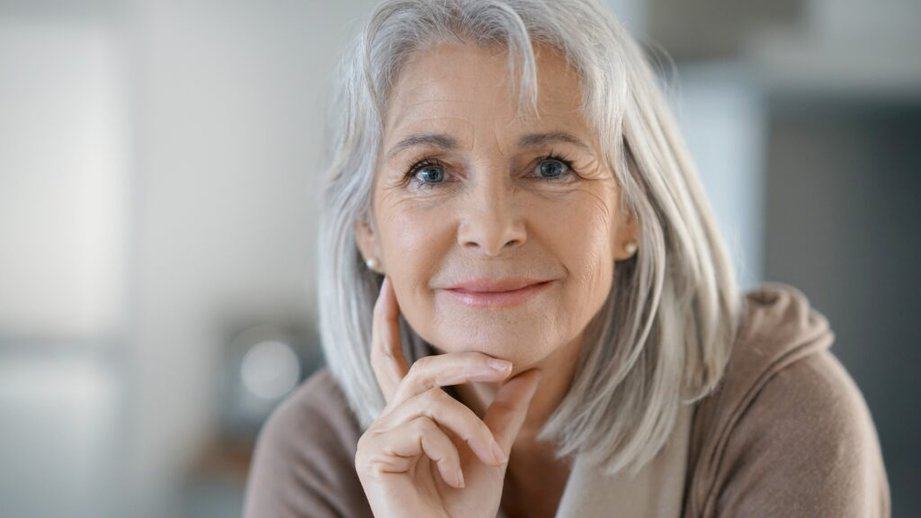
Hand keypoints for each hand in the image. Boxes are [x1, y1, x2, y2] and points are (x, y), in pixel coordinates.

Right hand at [354, 276, 542, 517]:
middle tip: (505, 366)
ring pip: (429, 399)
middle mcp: (386, 421)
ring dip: (470, 426)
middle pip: (421, 369)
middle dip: (465, 362)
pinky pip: (421, 427)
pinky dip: (449, 451)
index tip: (389, 286)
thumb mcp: (490, 452)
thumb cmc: (462, 510)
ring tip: (490, 458)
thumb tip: (529, 371)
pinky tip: (454, 478)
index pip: (392, 360)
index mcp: (408, 417)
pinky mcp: (372, 453)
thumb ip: (504, 413)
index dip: (386, 323)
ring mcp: (376, 437)